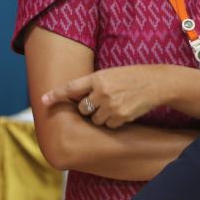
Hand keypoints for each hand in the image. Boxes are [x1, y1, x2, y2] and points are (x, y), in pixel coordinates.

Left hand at [41, 66, 160, 128]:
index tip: (43, 101)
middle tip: (101, 101)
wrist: (155, 83)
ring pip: (95, 120)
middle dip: (88, 108)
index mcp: (98, 77)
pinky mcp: (121, 117)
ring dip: (101, 116)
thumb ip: (93, 84)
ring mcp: (111, 106)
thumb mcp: (110, 73)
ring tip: (115, 104)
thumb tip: (78, 98)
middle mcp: (102, 92)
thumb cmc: (131, 76)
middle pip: (83, 109)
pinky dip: (113, 121)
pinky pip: (108, 125)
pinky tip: (123, 110)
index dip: (56, 95)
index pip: (71, 87)